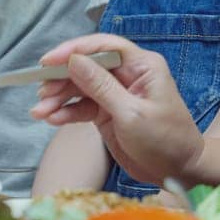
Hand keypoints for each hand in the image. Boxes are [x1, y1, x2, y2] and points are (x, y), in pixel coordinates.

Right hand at [28, 34, 202, 184]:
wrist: (179, 172)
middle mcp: (127, 74)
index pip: (103, 46)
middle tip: (41, 94)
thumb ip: (101, 87)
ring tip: (40, 112)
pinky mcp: (107, 113)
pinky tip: (51, 119)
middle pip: (87, 66)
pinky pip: (82, 106)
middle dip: (61, 79)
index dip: (74, 50)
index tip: (48, 61)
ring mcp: (115, 94)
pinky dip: (66, 112)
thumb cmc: (165, 140)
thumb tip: (74, 60)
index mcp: (141, 66)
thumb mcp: (131, 114)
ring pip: (80, 87)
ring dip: (58, 98)